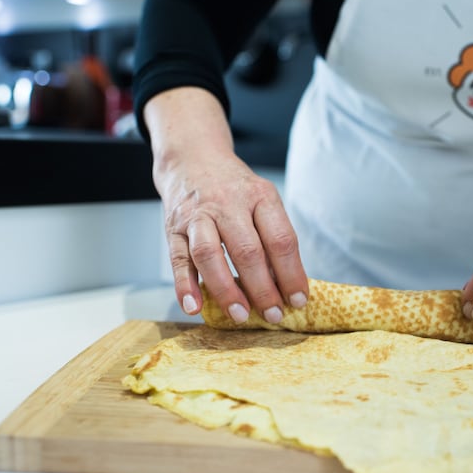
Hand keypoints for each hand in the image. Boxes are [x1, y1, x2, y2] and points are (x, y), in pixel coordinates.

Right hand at [145, 87, 308, 320]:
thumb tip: (286, 287)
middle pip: (247, 250)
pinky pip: (178, 259)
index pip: (281, 239)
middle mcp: (228, 203)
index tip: (299, 300)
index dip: (291, 274)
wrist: (193, 158)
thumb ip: (272, 238)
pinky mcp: (173, 227)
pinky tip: (195, 307)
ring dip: (226, 289)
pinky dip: (185, 286)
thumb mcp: (261, 202)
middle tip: (273, 315)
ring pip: (210, 254)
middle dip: (263, 288)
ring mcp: (198, 215)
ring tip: (241, 315)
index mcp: (260, 197)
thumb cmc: (235, 190)